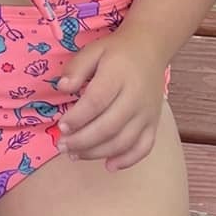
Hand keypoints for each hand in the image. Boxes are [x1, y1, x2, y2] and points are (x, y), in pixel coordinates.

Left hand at [56, 37, 165, 170]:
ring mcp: (147, 113)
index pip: (97, 101)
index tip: (61, 126)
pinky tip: (108, 166)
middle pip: (109, 126)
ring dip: (98, 153)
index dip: (77, 118)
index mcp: (119, 75)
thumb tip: (62, 87)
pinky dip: (127, 160)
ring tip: (75, 154)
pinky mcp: (154, 123)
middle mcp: (136, 97)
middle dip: (82, 141)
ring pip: (124, 141)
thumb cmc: (117, 52)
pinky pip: (144, 147)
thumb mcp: (93, 50)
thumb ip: (76, 68)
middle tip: (62, 145)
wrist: (150, 49)